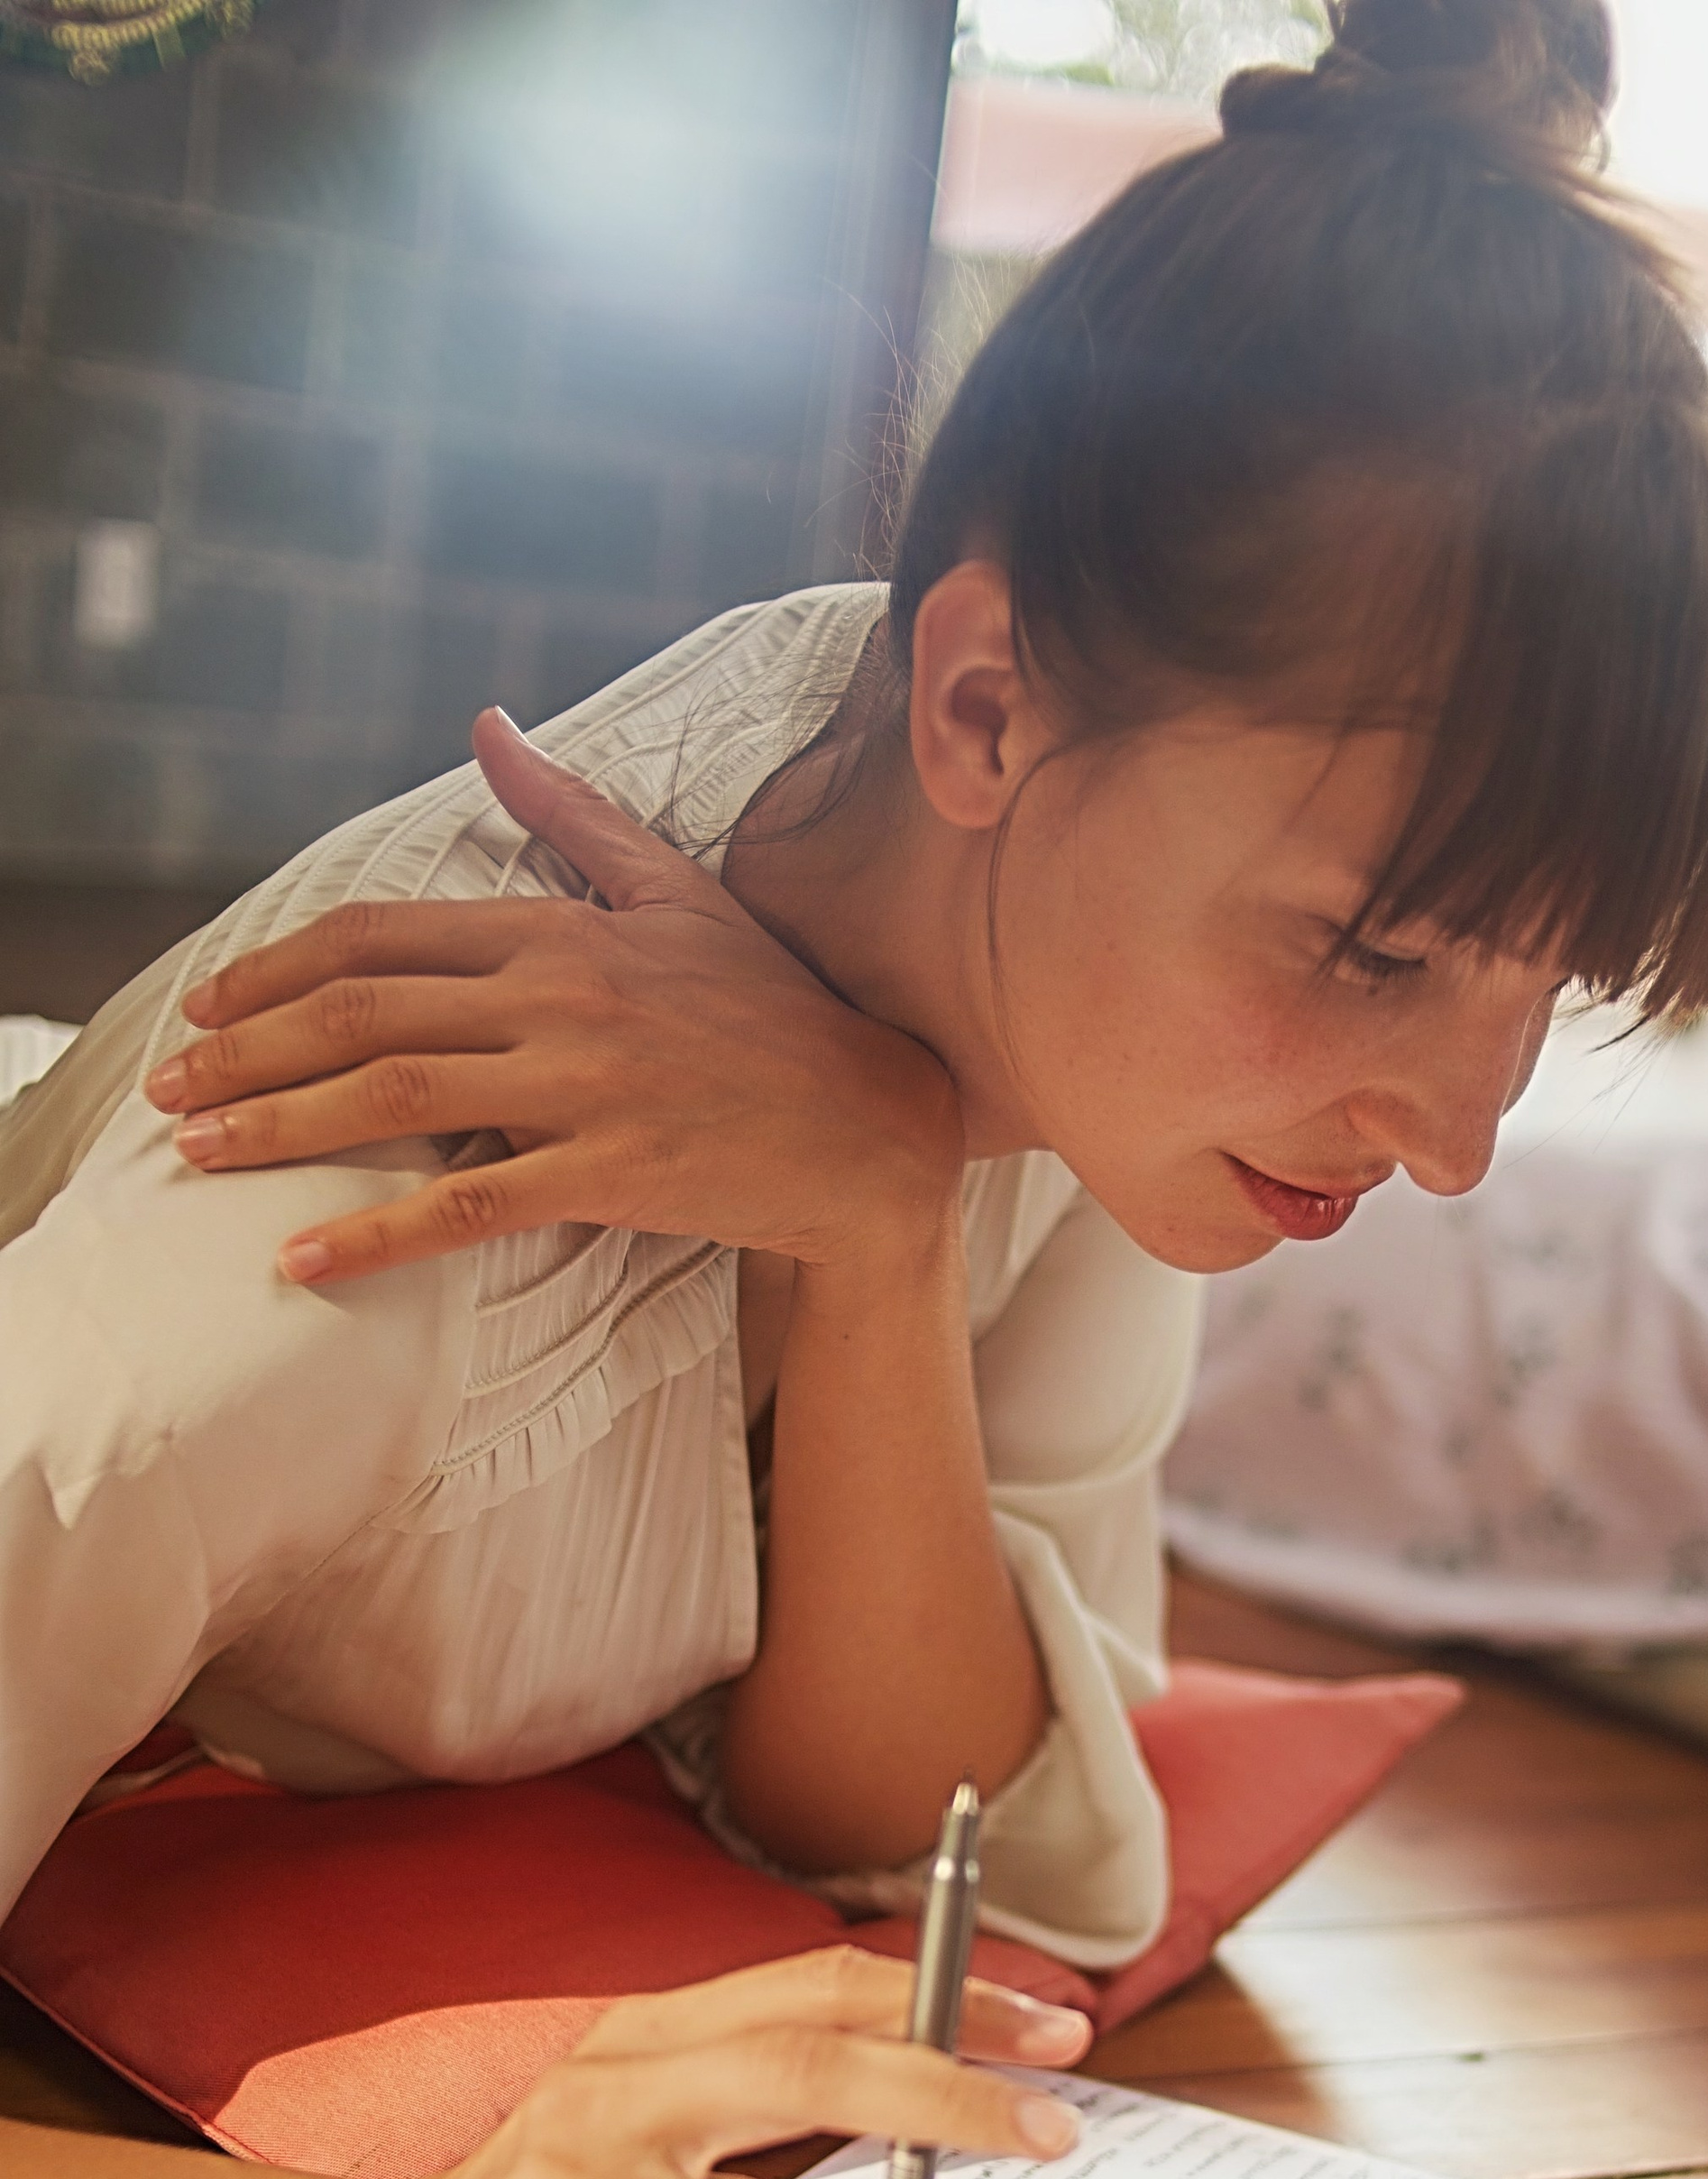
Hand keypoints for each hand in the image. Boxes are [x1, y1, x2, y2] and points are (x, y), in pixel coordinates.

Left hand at [143, 708, 962, 1285]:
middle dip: (246, 1051)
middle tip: (166, 1089)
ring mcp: (584, 1089)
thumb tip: (489, 722)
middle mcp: (560, 999)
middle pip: (363, 1016)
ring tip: (199, 1153)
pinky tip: (301, 1258)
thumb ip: (571, 812)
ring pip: (396, 1101)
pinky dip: (374, 1234)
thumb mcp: (674, 892)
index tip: (210, 1007)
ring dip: (280, 1127)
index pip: (382, 938)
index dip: (277, 969)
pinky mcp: (610, 1176)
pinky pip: (466, 1208)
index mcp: (560, 930)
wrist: (872, 1128)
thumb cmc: (774, 1012)